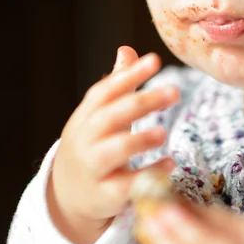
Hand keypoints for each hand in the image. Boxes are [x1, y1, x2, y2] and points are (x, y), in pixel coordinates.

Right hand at [46, 46, 179, 243]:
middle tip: (175, 91)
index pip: (106, 91)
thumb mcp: (99, 115)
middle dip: (142, 102)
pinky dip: (148, 174)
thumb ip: (116, 85)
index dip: (129, 75)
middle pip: (112, 116)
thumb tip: (127, 49)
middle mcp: (86, 139)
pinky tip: (170, 163)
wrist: (67, 194)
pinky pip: (127, 185)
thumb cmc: (93, 145)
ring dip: (138, 140)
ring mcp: (93, 167)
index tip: (154, 60)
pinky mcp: (105, 194)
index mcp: (87, 115)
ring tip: (163, 132)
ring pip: (113, 151)